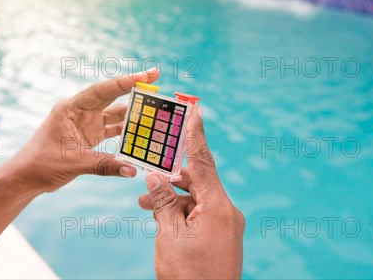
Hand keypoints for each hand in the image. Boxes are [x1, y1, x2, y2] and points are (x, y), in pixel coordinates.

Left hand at [6, 68, 159, 193]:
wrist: (27, 177)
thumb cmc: (42, 163)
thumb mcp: (74, 162)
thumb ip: (104, 164)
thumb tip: (132, 170)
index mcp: (71, 108)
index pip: (101, 91)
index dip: (124, 83)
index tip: (145, 76)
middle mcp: (80, 111)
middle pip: (111, 95)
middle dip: (133, 86)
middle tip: (155, 76)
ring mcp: (85, 123)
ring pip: (114, 113)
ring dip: (132, 111)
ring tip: (155, 106)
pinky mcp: (89, 136)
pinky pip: (112, 129)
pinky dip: (126, 130)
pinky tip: (141, 131)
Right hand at [138, 106, 244, 279]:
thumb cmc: (188, 276)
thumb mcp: (169, 235)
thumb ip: (163, 201)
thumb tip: (155, 177)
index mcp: (219, 207)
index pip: (203, 161)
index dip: (196, 133)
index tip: (196, 108)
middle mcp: (227, 211)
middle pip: (198, 179)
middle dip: (171, 175)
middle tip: (150, 168)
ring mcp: (226, 224)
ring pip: (196, 197)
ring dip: (171, 197)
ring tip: (145, 203)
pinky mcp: (222, 234)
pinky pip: (200, 212)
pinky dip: (181, 211)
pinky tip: (160, 215)